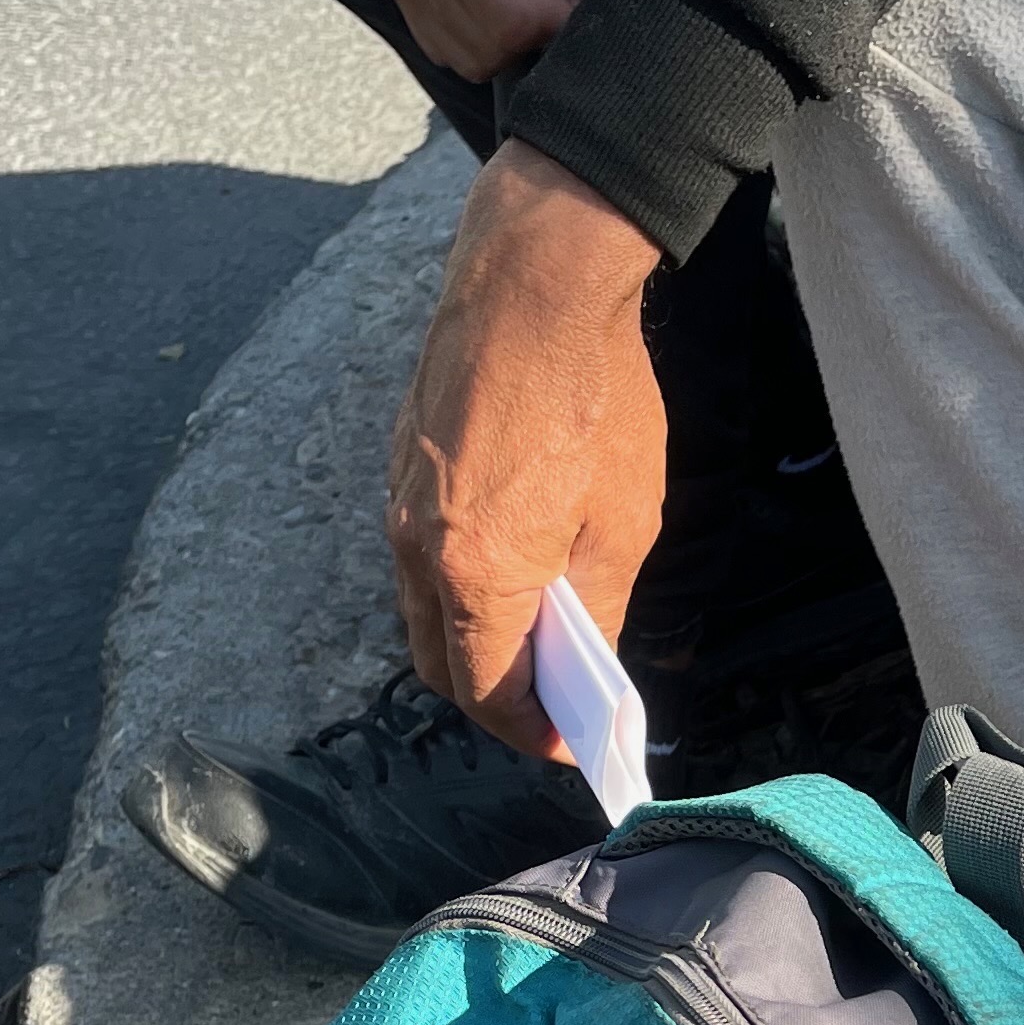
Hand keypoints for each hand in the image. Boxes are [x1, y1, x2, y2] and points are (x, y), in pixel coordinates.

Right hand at [388, 142, 667, 759]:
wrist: (534, 281)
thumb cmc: (593, 397)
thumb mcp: (624, 521)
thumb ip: (598, 605)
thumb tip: (585, 657)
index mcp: (472, 572)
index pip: (484, 691)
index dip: (528, 730)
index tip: (570, 744)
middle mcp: (416, 546)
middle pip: (442, 661)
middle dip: (496, 696)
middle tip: (557, 703)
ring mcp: (400, 502)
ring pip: (425, 608)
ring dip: (477, 636)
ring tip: (543, 638)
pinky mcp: (401, 463)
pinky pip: (421, 553)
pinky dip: (461, 581)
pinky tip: (516, 567)